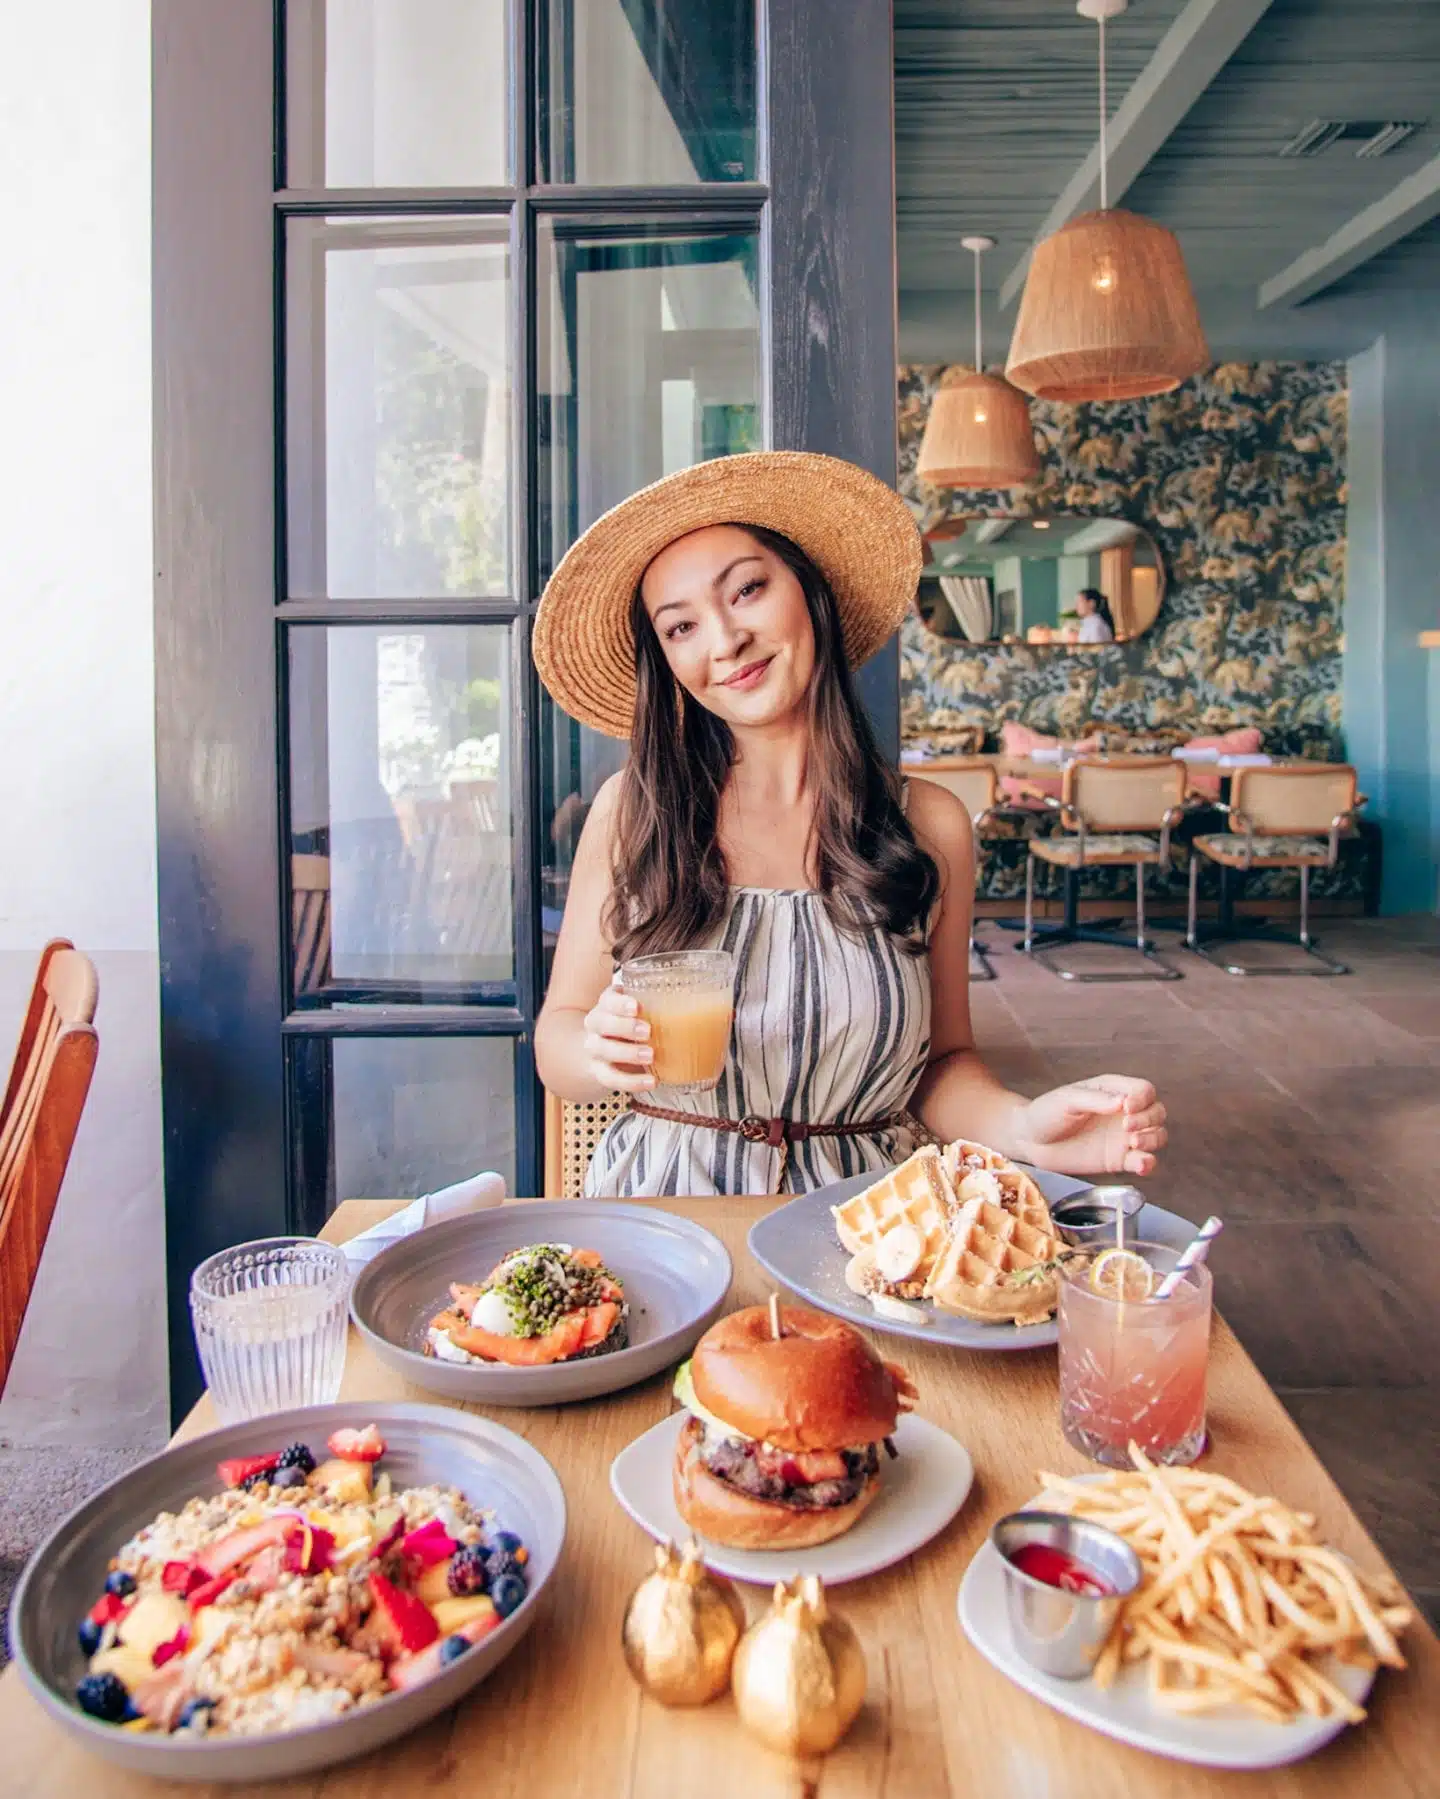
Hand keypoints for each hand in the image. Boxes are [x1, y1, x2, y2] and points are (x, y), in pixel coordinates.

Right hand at [581, 978, 655, 1093]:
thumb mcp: (643, 1013)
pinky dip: (631, 1082)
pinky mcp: (599, 1071)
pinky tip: (651, 1082)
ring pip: (603, 1049)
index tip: (637, 1007)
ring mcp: (594, 1049)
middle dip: (624, 1027)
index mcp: (607, 1005)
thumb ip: (663, 1008)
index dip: (619, 1003)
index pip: (607, 1000)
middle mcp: (596, 1025)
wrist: (607, 1053)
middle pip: (600, 1022)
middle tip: (647, 1031)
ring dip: (627, 1053)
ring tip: (650, 1056)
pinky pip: (611, 1078)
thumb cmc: (633, 1026)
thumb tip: (707, 1007)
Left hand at [1013, 1075, 1166, 1177]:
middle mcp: (1123, 1112)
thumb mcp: (1067, 1100)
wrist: (1030, 1142)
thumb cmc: (1046, 1113)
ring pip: (1157, 1135)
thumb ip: (1095, 1099)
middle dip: (1148, 1119)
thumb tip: (1122, 1102)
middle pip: (1157, 1112)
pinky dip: (1148, 1163)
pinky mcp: (1119, 1159)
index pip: (1144, 1090)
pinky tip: (1141, 1164)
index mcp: (1113, 1090)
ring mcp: (1123, 1137)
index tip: (1126, 1107)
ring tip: (1132, 1142)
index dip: (1143, 1098)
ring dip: (1152, 1139)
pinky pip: (1144, 1161)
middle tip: (1126, 1126)